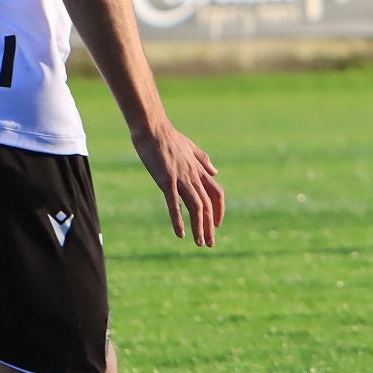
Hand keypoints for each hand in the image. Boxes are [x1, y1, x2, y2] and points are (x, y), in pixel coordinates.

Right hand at [132, 122, 225, 245]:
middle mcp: (194, 176)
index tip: (217, 224)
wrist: (153, 128)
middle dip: (210, 226)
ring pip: (196, 207)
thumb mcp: (190, 147)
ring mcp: (181, 179)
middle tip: (210, 244)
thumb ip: (204, 160)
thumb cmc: (168, 137)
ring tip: (200, 243)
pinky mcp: (166, 181)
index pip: (216, 193)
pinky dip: (179, 219)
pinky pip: (175, 204)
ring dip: (199, 227)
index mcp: (199, 170)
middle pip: (208, 205)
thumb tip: (216, 171)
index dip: (219, 210)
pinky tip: (180, 234)